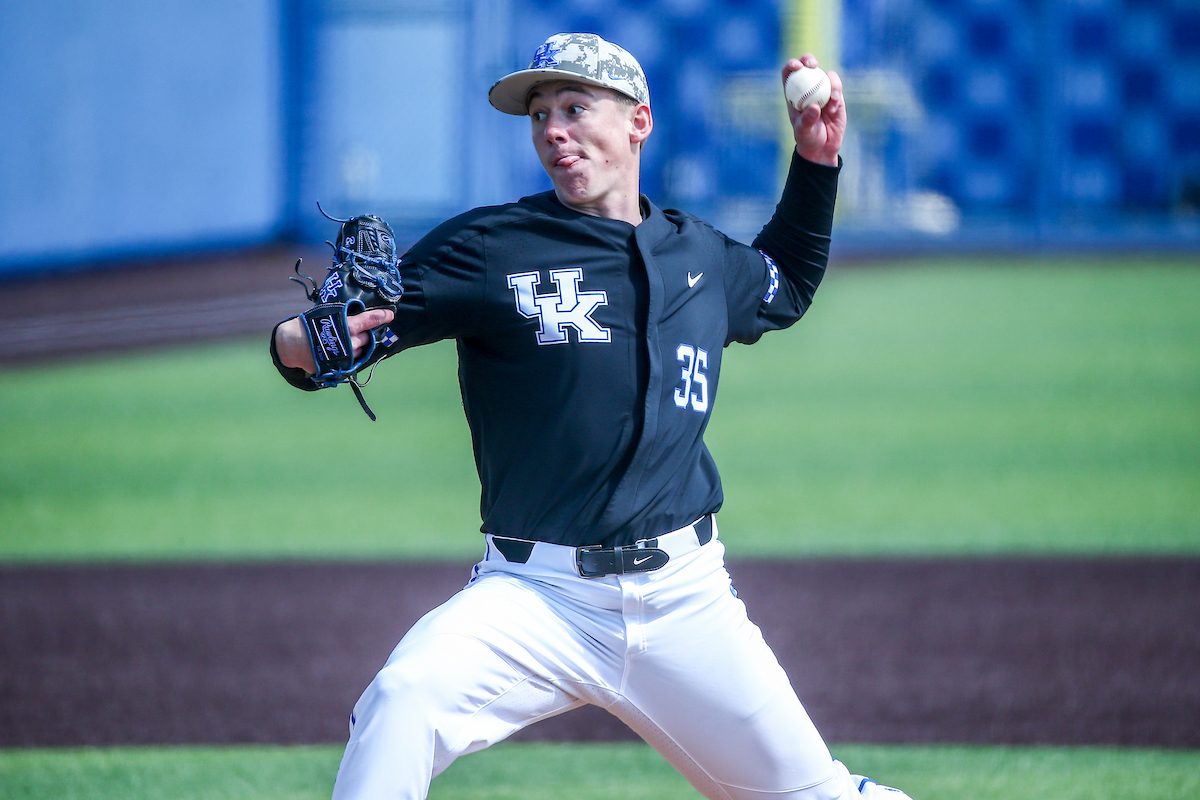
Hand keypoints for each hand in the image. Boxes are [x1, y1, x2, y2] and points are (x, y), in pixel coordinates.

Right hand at [275, 307, 394, 374]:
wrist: (291, 345)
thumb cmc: (308, 326)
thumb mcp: (325, 315)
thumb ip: (343, 317)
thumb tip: (358, 315)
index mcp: (346, 326)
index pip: (369, 321)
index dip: (381, 317)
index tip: (390, 314)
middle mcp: (349, 342)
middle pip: (367, 337)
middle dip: (367, 333)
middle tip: (360, 330)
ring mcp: (346, 356)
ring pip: (362, 350)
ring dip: (359, 345)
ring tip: (347, 340)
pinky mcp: (341, 366)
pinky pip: (353, 360)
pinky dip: (352, 354)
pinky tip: (344, 349)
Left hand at [783, 55, 844, 166]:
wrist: (823, 147)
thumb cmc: (807, 139)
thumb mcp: (804, 131)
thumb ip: (807, 120)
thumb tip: (814, 106)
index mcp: (793, 93)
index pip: (789, 73)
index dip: (791, 65)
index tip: (796, 66)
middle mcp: (807, 88)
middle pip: (807, 66)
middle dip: (809, 59)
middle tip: (812, 65)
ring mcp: (822, 90)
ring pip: (826, 75)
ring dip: (829, 82)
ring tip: (831, 101)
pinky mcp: (836, 96)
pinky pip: (836, 87)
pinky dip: (836, 93)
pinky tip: (833, 107)